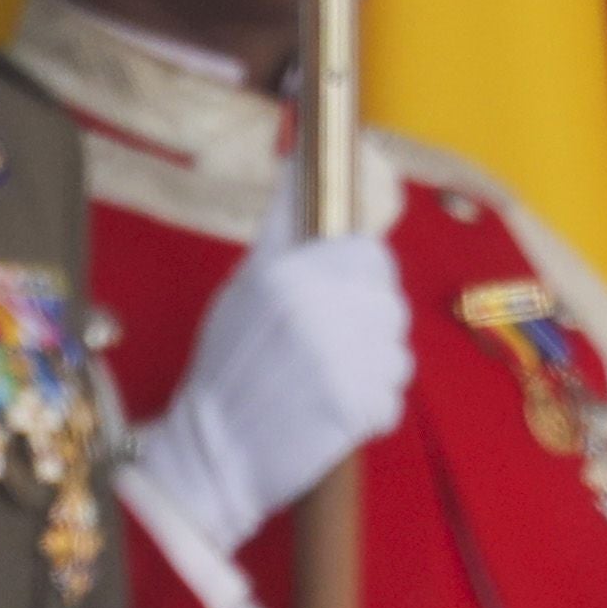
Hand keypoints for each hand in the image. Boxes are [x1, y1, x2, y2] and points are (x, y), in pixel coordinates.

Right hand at [132, 169, 412, 556]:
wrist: (209, 456)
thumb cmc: (226, 367)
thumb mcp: (244, 282)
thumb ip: (283, 224)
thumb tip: (302, 151)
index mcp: (289, 270)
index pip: (370, 254)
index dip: (361, 279)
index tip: (337, 303)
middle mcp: (317, 308)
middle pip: (390, 304)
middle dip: (368, 329)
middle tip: (325, 355)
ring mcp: (339, 360)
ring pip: (397, 354)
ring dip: (372, 374)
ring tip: (326, 386)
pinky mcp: (355, 409)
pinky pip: (392, 401)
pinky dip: (370, 414)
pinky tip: (331, 416)